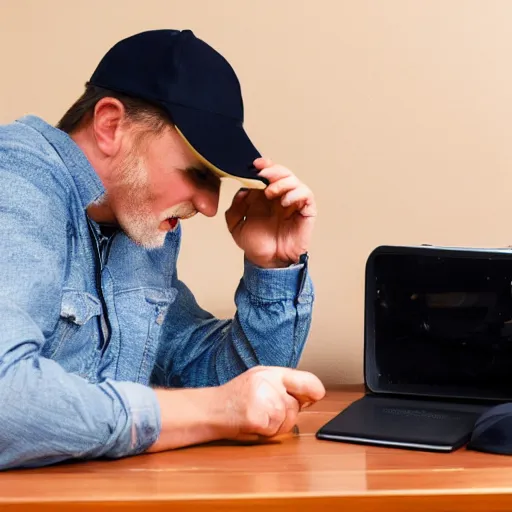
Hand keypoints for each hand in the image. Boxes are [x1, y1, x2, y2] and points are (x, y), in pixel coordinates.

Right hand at [146, 366, 324, 452]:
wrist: (209, 409)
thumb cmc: (236, 399)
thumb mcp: (259, 384)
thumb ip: (284, 387)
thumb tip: (312, 396)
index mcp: (270, 372)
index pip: (303, 379)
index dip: (313, 389)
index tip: (317, 395)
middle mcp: (266, 380)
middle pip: (294, 407)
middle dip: (285, 417)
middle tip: (265, 414)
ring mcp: (260, 396)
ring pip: (285, 420)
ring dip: (274, 427)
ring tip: (257, 418)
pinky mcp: (254, 414)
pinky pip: (272, 430)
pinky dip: (264, 433)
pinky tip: (251, 424)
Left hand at [225, 158, 315, 267]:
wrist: (267, 262)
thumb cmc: (255, 245)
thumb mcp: (235, 225)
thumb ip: (235, 207)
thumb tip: (243, 190)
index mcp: (265, 197)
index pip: (269, 174)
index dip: (265, 165)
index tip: (256, 164)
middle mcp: (281, 197)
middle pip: (283, 173)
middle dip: (273, 171)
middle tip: (263, 175)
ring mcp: (294, 204)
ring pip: (295, 181)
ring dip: (282, 182)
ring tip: (270, 192)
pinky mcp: (306, 212)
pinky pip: (306, 195)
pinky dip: (295, 194)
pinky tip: (284, 202)